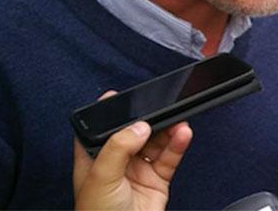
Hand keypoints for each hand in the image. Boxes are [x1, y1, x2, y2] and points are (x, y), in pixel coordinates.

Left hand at [73, 92, 192, 210]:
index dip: (108, 113)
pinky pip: (170, 157)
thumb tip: (139, 125)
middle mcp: (117, 164)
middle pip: (135, 132)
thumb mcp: (101, 178)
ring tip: (177, 120)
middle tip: (161, 108)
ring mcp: (138, 172)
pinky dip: (178, 144)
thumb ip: (118, 146)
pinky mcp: (158, 181)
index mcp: (94, 160)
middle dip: (148, 119)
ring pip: (156, 142)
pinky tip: (182, 134)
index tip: (120, 96)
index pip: (100, 130)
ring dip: (168, 130)